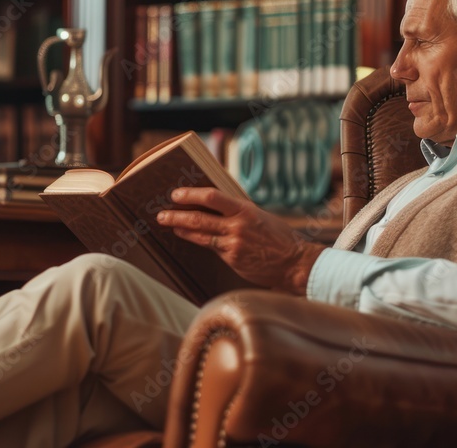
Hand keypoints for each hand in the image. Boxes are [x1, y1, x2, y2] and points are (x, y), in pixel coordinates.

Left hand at [156, 187, 324, 294]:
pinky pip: (211, 248)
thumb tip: (216, 203)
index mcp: (245, 209)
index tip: (176, 194)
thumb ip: (239, 210)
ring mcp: (233, 244)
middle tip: (162, 213)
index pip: (212, 197)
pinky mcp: (232, 259)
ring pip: (200, 234)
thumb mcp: (260, 215)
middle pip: (199, 217)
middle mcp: (237, 225)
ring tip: (169, 224)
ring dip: (181, 229)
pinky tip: (188, 237)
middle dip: (176, 215)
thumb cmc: (278, 237)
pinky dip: (197, 241)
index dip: (191, 194)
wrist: (294, 262)